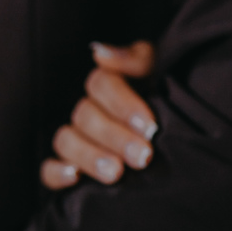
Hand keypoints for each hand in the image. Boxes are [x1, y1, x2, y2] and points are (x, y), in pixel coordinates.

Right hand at [41, 41, 157, 189]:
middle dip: (115, 137)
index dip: (124, 105)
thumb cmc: (167, 97)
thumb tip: (100, 53)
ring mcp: (76, 138)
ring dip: (90, 156)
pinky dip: (57, 173)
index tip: (150, 126)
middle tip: (143, 155)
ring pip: (66, 141)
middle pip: (86, 117)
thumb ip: (136, 58)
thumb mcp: (160, 72)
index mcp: (109, 85)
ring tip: (117, 172)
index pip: (101, 85)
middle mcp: (88, 110)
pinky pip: (48, 170)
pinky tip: (75, 177)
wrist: (183, 133)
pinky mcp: (68, 167)